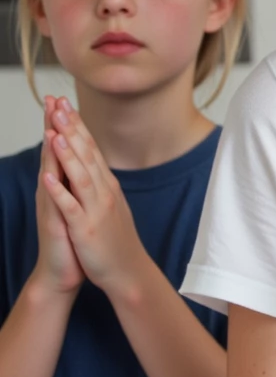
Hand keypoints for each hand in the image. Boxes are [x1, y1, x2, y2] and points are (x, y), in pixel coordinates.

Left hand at [41, 98, 146, 295]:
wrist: (128, 272)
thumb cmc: (116, 240)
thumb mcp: (111, 204)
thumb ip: (100, 181)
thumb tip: (91, 160)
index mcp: (107, 185)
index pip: (91, 149)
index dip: (78, 126)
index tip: (65, 104)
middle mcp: (104, 192)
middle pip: (86, 155)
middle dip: (71, 130)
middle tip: (59, 106)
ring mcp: (96, 210)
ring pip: (81, 176)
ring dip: (67, 154)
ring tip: (55, 132)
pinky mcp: (86, 229)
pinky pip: (71, 207)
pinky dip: (60, 192)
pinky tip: (47, 177)